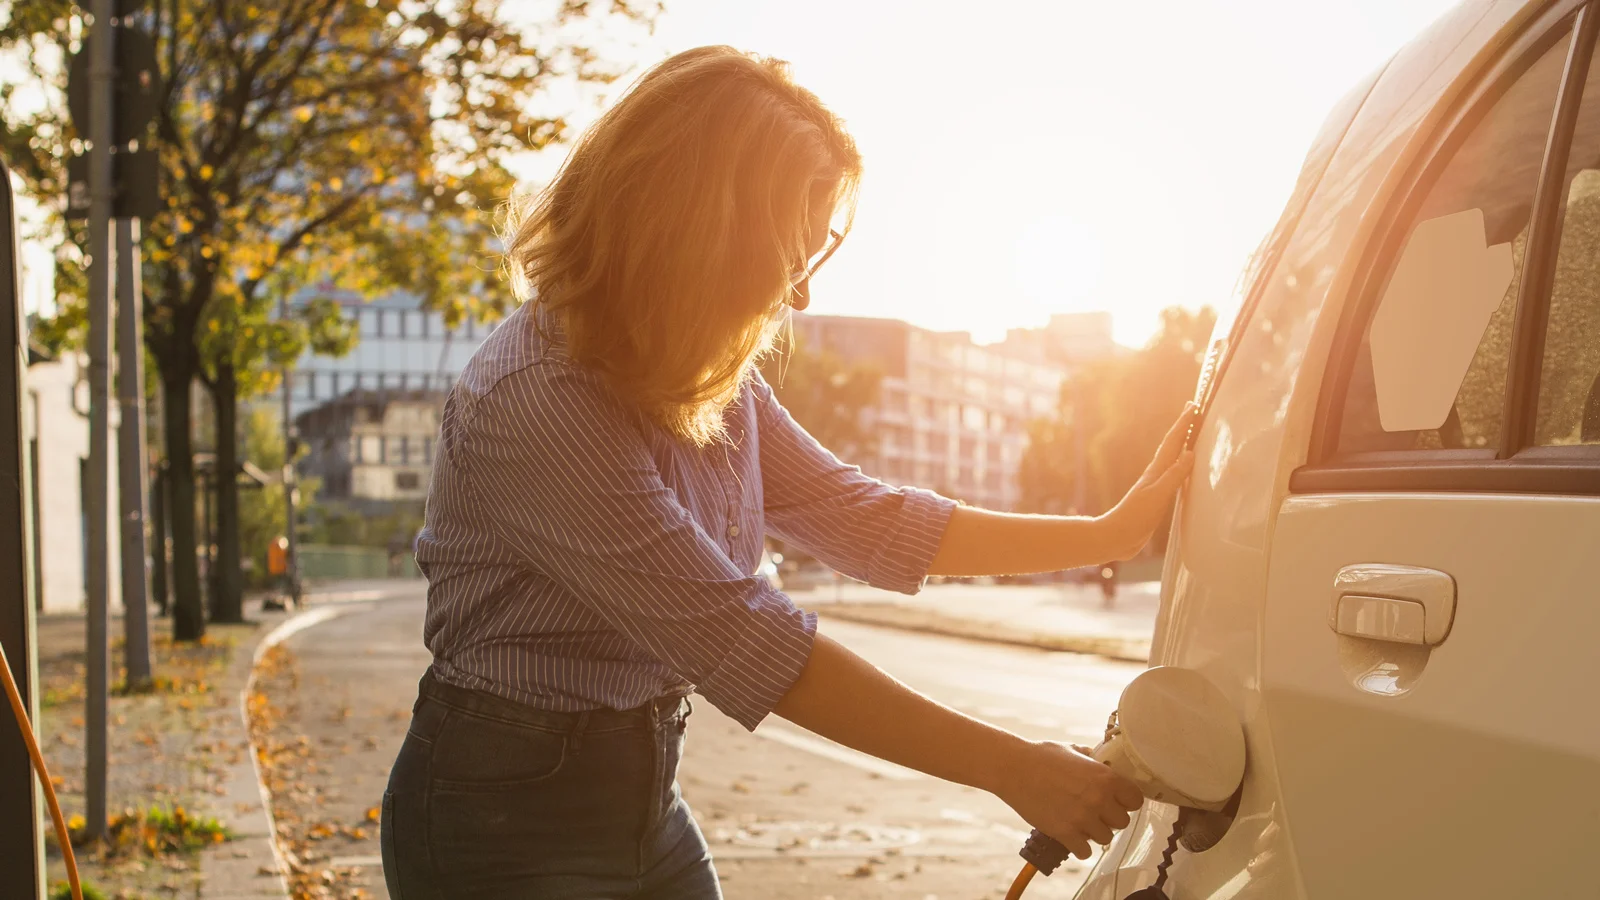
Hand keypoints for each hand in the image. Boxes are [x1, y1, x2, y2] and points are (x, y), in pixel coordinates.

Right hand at [995, 740, 1143, 859]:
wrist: (1013, 768)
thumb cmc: (1041, 755)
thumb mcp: (1073, 750)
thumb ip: (1092, 759)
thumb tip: (1103, 762)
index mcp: (1105, 777)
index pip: (1136, 800)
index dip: (1127, 801)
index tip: (1118, 801)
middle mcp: (1099, 799)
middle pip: (1122, 822)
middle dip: (1110, 818)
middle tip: (1096, 812)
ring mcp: (1082, 818)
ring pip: (1105, 838)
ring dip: (1095, 833)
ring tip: (1081, 823)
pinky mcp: (1065, 833)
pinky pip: (1085, 852)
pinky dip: (1079, 847)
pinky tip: (1071, 836)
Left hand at [1096, 404, 1197, 560]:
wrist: (1116, 538)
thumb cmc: (1135, 517)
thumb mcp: (1158, 495)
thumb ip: (1174, 475)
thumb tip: (1189, 453)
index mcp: (1156, 472)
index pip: (1173, 443)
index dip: (1183, 425)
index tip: (1192, 407)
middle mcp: (1156, 475)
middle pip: (1172, 446)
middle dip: (1183, 428)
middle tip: (1191, 410)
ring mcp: (1156, 487)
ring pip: (1172, 460)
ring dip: (1181, 445)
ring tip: (1190, 435)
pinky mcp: (1156, 500)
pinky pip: (1173, 477)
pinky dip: (1180, 468)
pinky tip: (1181, 471)